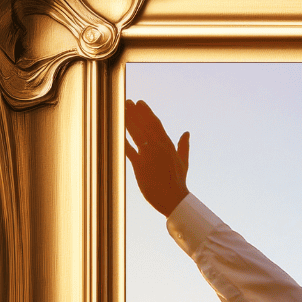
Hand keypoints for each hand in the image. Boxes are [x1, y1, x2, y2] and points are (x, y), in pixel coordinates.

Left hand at [125, 100, 189, 217]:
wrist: (175, 200)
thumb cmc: (178, 183)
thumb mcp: (183, 162)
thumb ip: (183, 146)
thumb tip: (186, 133)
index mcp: (168, 145)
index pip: (156, 124)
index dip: (147, 112)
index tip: (139, 103)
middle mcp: (159, 147)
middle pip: (144, 125)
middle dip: (135, 112)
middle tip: (126, 102)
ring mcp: (149, 156)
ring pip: (136, 133)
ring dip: (128, 120)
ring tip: (120, 110)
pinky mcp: (140, 166)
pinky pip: (128, 150)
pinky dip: (122, 139)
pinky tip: (114, 130)